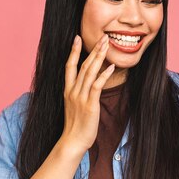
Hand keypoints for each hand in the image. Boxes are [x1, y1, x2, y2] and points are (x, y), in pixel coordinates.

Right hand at [60, 34, 114, 153]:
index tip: (77, 38)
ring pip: (89, 72)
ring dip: (99, 57)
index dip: (73, 51)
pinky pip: (96, 86)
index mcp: (67, 90)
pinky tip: (111, 66)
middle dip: (93, 50)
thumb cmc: (76, 126)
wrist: (72, 141)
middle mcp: (73, 91)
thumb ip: (79, 94)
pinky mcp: (89, 105)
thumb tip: (88, 86)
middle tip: (102, 37)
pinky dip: (104, 75)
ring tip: (106, 45)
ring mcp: (80, 97)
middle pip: (83, 65)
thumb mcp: (74, 106)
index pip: (69, 66)